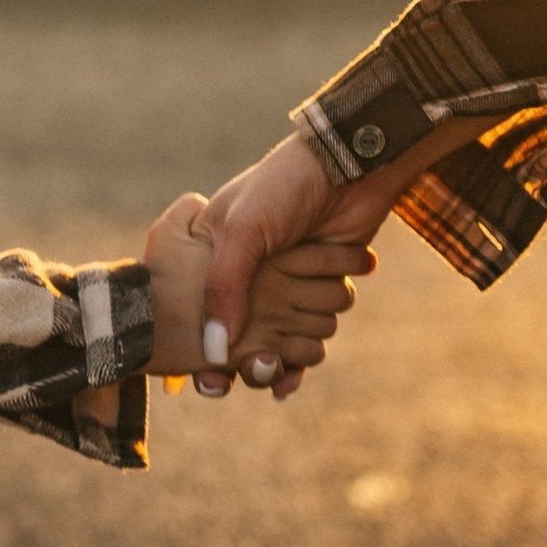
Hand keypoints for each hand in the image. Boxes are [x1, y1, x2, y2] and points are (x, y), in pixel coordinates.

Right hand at [142, 193, 368, 378]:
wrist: (348, 167)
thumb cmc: (283, 188)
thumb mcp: (243, 230)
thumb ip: (225, 287)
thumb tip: (215, 350)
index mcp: (217, 259)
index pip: (197, 314)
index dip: (197, 349)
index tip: (203, 374)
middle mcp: (249, 278)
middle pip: (235, 341)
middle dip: (235, 364)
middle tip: (231, 377)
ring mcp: (286, 290)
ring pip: (275, 346)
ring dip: (276, 358)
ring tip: (270, 364)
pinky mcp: (320, 296)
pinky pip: (305, 344)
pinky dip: (298, 365)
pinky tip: (290, 379)